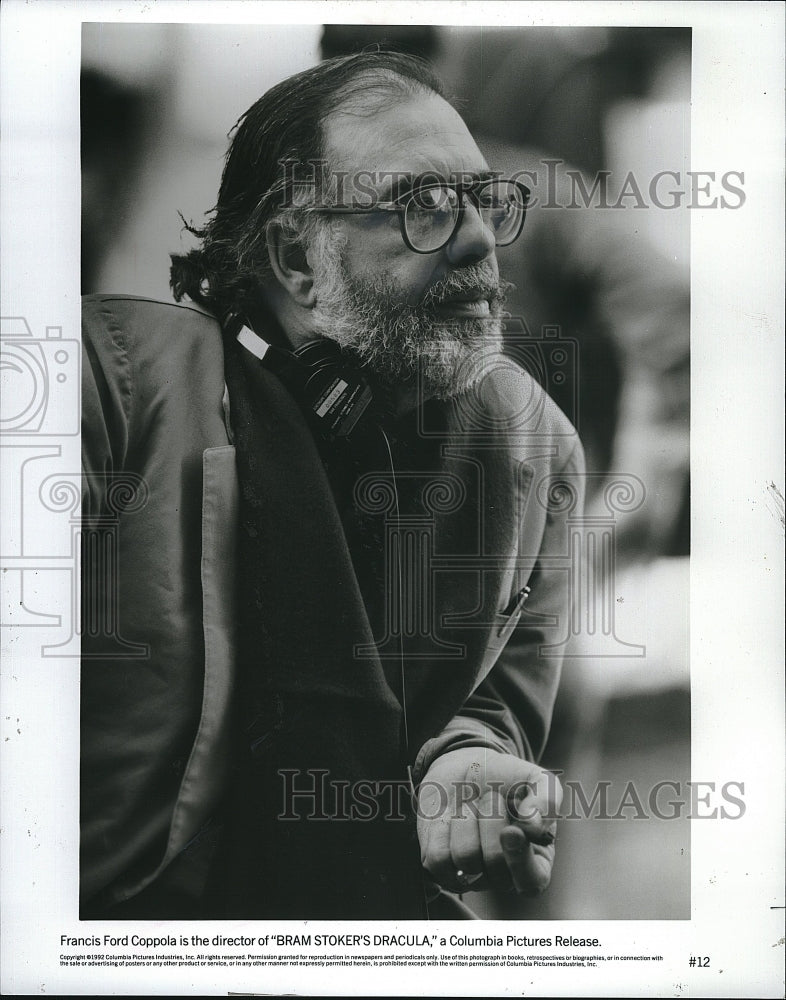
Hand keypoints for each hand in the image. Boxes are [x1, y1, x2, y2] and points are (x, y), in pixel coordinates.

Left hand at [417, 747, 561, 895]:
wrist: (465, 767)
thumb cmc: (506, 779)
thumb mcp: (536, 779)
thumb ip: (546, 799)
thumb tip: (534, 826)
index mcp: (534, 861)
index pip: (532, 881)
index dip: (520, 859)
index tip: (512, 830)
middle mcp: (502, 875)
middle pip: (494, 862)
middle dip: (491, 819)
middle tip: (491, 796)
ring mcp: (469, 875)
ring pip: (465, 858)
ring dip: (465, 819)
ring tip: (471, 805)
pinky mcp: (440, 868)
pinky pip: (437, 858)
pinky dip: (442, 828)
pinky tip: (450, 817)